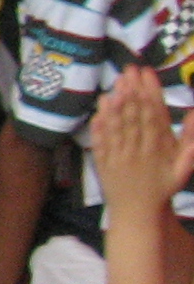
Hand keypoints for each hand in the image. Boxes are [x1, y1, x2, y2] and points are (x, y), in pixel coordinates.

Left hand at [95, 65, 193, 218]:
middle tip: (129, 70)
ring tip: (116, 82)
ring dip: (115, 103)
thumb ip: (189, 146)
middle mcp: (136, 150)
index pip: (153, 116)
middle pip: (134, 116)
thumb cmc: (162, 189)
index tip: (148, 75)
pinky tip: (99, 108)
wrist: (137, 214)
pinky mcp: (102, 162)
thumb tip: (193, 115)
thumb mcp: (182, 170)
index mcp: (157, 150)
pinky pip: (100, 141)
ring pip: (116, 126)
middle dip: (132, 91)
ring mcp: (117, 156)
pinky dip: (99, 124)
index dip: (150, 94)